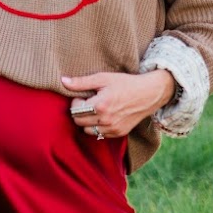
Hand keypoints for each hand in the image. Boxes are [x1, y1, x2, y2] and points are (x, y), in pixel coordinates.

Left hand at [61, 69, 175, 139]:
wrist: (148, 93)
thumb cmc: (125, 83)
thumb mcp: (103, 78)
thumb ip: (81, 82)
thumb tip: (63, 81)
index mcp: (100, 105)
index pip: (74, 110)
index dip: (76, 101)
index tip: (83, 95)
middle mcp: (106, 120)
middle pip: (78, 122)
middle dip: (79, 112)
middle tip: (88, 102)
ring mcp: (112, 128)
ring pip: (87, 130)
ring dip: (87, 121)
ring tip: (95, 110)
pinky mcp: (119, 133)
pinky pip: (99, 135)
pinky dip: (97, 127)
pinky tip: (104, 116)